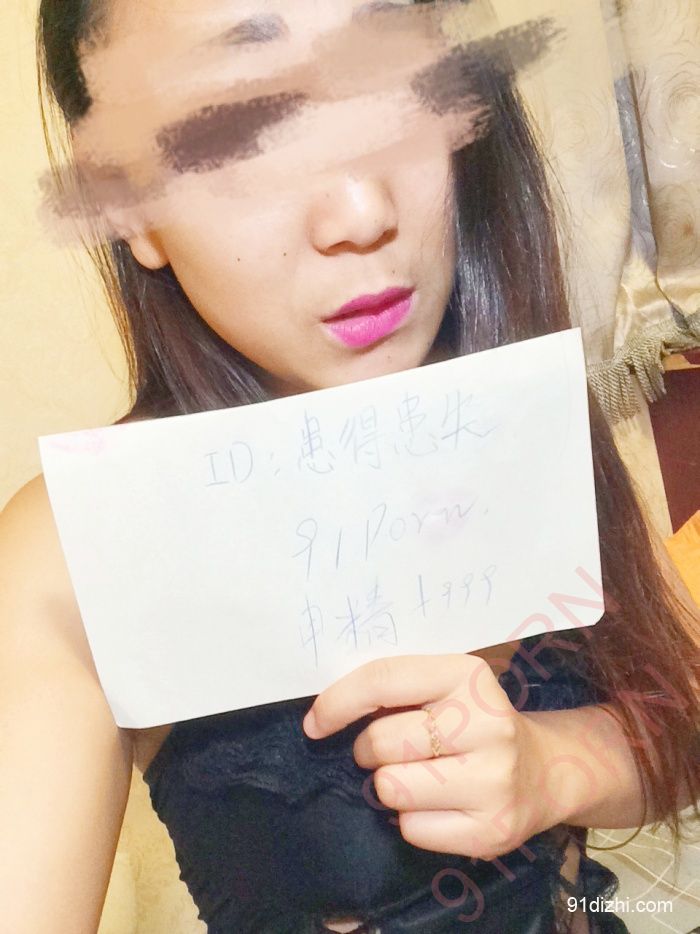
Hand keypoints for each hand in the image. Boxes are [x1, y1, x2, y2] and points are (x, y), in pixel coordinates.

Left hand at [302, 653, 555, 859]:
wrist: (544, 771)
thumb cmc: (473, 722)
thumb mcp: (444, 687)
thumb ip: (395, 689)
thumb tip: (323, 713)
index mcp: (468, 676)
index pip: (383, 680)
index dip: (337, 703)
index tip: (314, 723)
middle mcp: (488, 724)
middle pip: (380, 741)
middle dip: (369, 750)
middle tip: (391, 750)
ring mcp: (495, 780)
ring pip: (391, 788)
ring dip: (389, 785)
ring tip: (417, 776)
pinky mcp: (492, 830)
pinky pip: (411, 829)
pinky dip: (412, 820)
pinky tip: (440, 806)